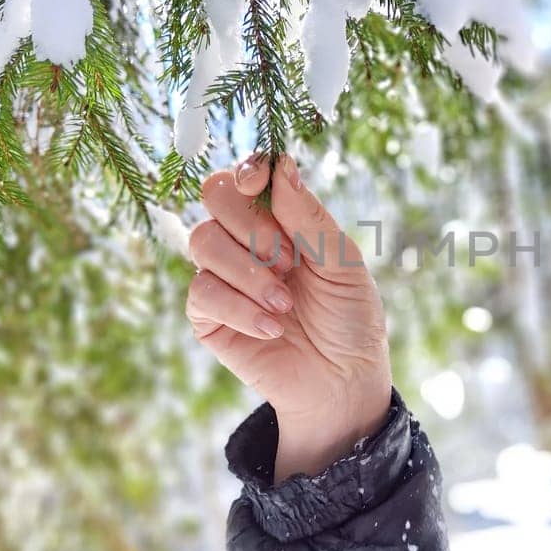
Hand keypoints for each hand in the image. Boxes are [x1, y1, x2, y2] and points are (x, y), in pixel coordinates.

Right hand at [186, 152, 391, 480]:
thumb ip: (311, 218)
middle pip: (215, 196)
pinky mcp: (207, 314)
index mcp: (281, 218)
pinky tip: (273, 327)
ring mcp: (222, 274)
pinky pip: (202, 292)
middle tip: (290, 262)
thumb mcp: (344, 265)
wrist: (341, 383)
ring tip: (285, 304)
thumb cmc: (349, 319)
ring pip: (202, 240)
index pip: (246, 175)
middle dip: (252, 225)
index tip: (259, 182)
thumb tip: (282, 167)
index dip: (248, 169)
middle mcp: (246, 239)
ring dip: (248, 271)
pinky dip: (241, 308)